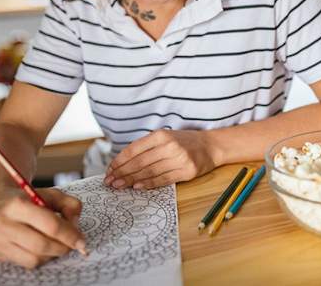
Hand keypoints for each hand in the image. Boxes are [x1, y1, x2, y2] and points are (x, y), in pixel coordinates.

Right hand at [0, 187, 85, 268]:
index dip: (70, 235)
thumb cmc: (25, 198)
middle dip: (62, 248)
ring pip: (32, 259)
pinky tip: (38, 247)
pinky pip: (23, 263)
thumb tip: (75, 225)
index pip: (50, 225)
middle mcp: (2, 223)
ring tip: (55, 245)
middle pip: (41, 245)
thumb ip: (69, 204)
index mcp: (16, 204)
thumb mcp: (49, 193)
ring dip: (50, 255)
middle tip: (71, 245)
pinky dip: (37, 258)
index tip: (81, 241)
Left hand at [104, 129, 218, 189]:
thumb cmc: (184, 142)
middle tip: (109, 181)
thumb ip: (147, 147)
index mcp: (161, 135)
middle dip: (122, 173)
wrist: (211, 146)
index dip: (120, 161)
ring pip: (149, 171)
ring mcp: (179, 158)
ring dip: (131, 180)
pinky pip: (163, 179)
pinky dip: (148, 184)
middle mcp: (170, 145)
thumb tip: (123, 162)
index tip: (110, 169)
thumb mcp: (166, 137)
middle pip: (140, 162)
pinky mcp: (186, 171)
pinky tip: (137, 187)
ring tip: (118, 186)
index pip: (135, 149)